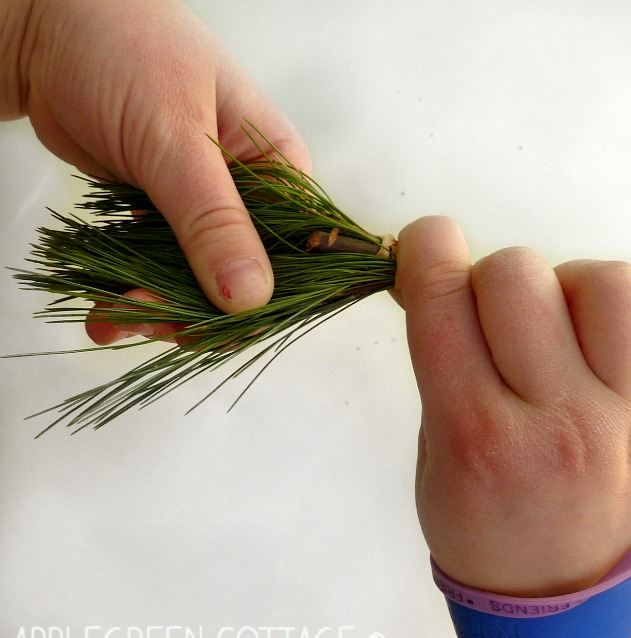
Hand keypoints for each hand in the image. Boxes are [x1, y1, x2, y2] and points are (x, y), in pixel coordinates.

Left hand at [5, 0, 308, 343]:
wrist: (43, 30)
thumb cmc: (124, 49)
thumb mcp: (176, 138)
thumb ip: (213, 221)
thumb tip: (251, 298)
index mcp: (279, 167)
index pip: (300, 252)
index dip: (269, 298)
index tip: (221, 327)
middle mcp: (250, 193)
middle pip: (246, 276)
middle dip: (201, 308)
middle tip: (150, 320)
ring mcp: (205, 206)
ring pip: (200, 280)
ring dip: (161, 308)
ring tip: (117, 316)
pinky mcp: (165, 214)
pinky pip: (161, 268)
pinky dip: (135, 292)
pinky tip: (108, 309)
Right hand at [394, 216, 630, 598]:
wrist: (559, 601)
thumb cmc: (479, 527)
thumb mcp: (432, 450)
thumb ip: (437, 358)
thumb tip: (434, 271)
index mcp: (477, 433)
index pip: (442, 297)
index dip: (425, 248)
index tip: (427, 249)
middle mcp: (559, 418)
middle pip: (516, 274)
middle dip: (488, 277)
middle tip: (492, 318)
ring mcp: (630, 415)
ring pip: (608, 284)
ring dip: (568, 285)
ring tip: (560, 322)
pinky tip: (626, 323)